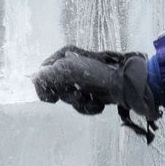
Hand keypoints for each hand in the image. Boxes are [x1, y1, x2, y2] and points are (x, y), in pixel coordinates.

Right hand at [33, 45, 160, 142]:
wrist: (129, 84)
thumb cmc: (99, 74)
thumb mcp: (71, 71)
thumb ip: (50, 75)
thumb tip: (35, 77)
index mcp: (66, 58)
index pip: (43, 74)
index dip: (45, 88)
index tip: (53, 97)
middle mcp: (73, 67)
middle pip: (57, 90)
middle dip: (68, 96)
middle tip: (80, 94)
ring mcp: (84, 80)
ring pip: (70, 100)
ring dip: (81, 104)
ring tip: (92, 99)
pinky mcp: (94, 91)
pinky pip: (83, 105)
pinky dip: (90, 107)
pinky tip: (99, 104)